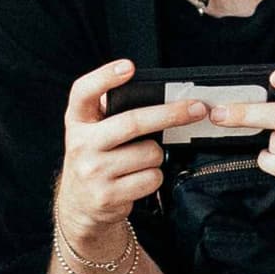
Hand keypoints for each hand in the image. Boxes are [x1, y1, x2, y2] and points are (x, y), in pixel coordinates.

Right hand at [56, 59, 204, 243]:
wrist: (79, 206)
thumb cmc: (95, 158)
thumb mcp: (91, 132)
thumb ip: (111, 113)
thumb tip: (160, 98)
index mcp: (77, 122)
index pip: (84, 92)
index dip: (105, 77)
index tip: (129, 67)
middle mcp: (81, 145)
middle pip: (133, 122)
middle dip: (171, 114)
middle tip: (197, 108)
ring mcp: (93, 172)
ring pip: (150, 153)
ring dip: (157, 155)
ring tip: (141, 160)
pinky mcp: (108, 195)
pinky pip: (152, 178)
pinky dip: (154, 176)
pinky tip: (138, 178)